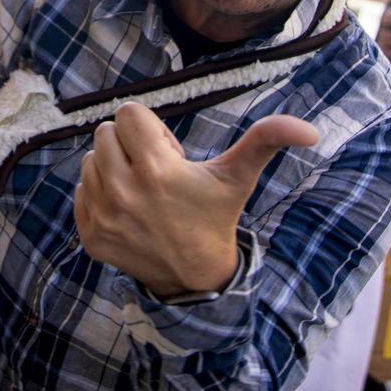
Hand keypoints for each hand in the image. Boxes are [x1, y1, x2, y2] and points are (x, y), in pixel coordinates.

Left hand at [74, 102, 318, 298]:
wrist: (195, 276)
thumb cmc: (215, 216)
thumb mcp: (238, 176)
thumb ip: (267, 141)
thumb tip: (309, 130)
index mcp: (155, 170)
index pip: (128, 114)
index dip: (151, 129)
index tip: (169, 153)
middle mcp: (122, 191)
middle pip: (105, 133)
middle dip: (130, 144)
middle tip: (156, 171)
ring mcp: (102, 215)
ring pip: (91, 160)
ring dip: (113, 167)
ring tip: (142, 190)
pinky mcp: (89, 234)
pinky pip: (80, 189)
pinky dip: (100, 193)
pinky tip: (128, 208)